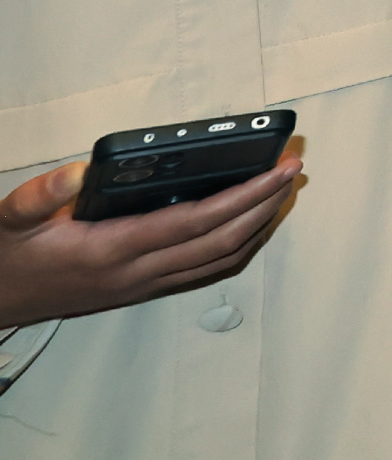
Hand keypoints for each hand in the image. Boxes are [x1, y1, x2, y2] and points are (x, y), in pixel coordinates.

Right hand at [0, 155, 301, 324]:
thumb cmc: (6, 258)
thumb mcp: (10, 220)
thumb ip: (41, 196)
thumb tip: (79, 171)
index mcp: (111, 250)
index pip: (194, 222)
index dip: (242, 196)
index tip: (276, 170)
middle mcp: (135, 273)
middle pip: (220, 241)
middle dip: (263, 205)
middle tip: (294, 171)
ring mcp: (141, 285)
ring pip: (218, 261)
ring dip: (256, 226)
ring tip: (281, 191)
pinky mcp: (140, 289)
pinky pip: (202, 270)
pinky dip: (235, 245)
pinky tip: (248, 222)